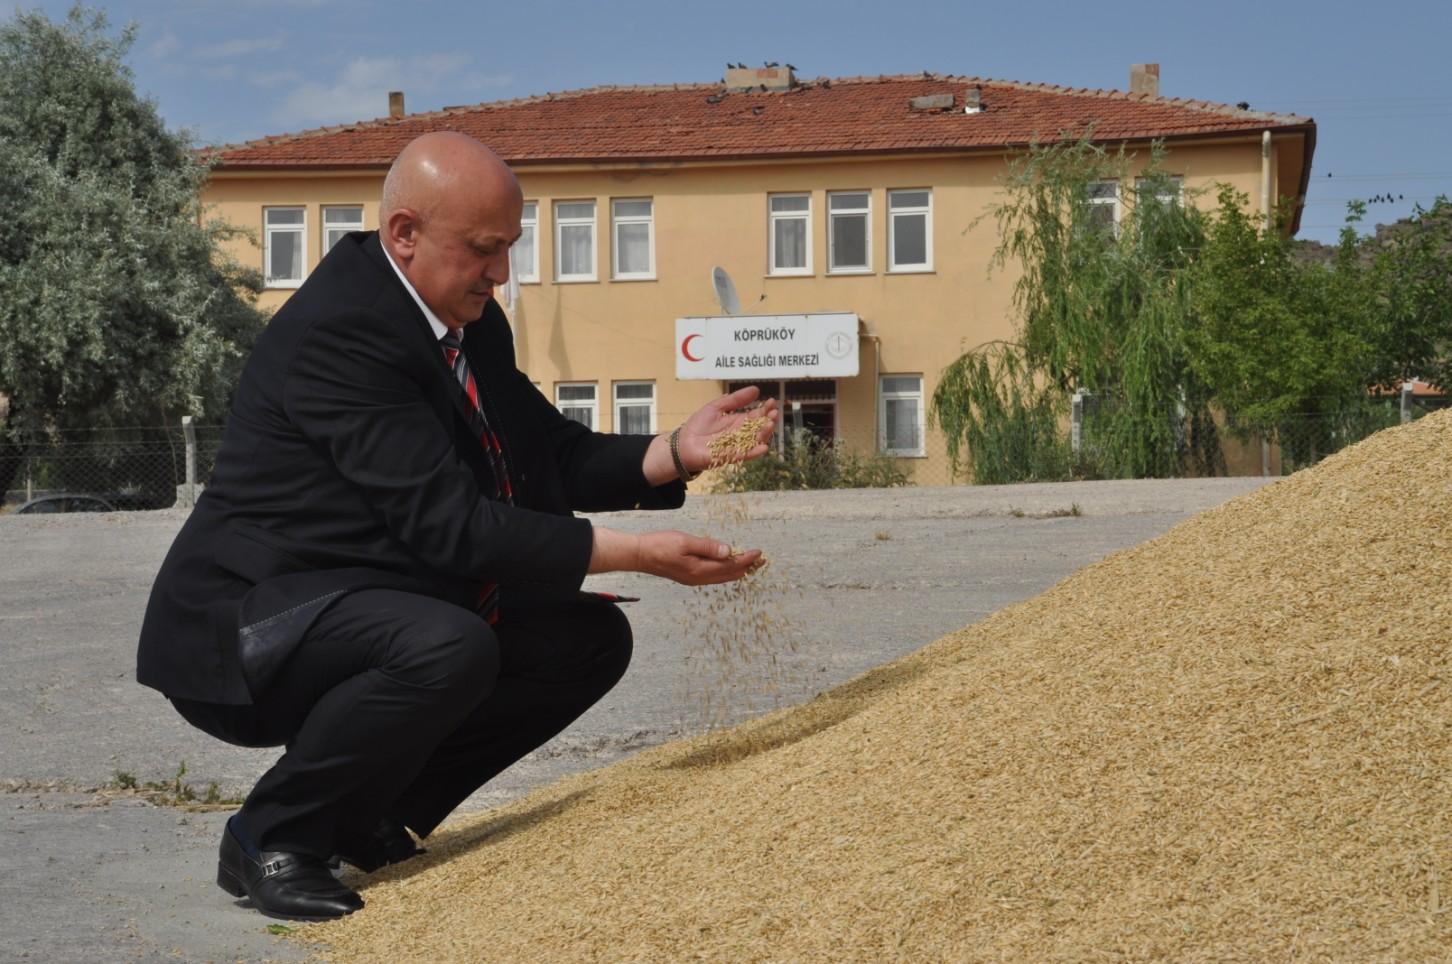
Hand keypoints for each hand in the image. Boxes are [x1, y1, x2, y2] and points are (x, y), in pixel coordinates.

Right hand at [637, 531, 763, 585]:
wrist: (639, 555)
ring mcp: (693, 579)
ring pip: (721, 577)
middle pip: (728, 575)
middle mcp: (698, 578)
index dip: (746, 559)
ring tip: (750, 565)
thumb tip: (728, 551)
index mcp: (699, 570)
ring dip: (736, 571)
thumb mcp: (685, 542)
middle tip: (762, 561)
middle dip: (746, 567)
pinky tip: (727, 567)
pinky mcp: (688, 576)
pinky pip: (713, 576)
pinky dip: (725, 572)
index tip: (759, 553)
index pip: (729, 565)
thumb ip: (707, 547)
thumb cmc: (659, 545)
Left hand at [675, 385, 779, 473]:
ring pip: (756, 441)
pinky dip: (754, 452)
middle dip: (769, 420)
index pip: (757, 415)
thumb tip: (756, 389)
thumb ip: (735, 400)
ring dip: (765, 434)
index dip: (766, 409)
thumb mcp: (716, 407)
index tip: (772, 401)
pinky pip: (745, 455)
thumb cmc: (698, 425)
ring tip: (769, 425)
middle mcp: (741, 434)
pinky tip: (763, 447)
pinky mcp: (729, 457)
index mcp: (739, 421)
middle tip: (774, 413)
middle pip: (760, 428)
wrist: (683, 443)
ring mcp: (737, 446)